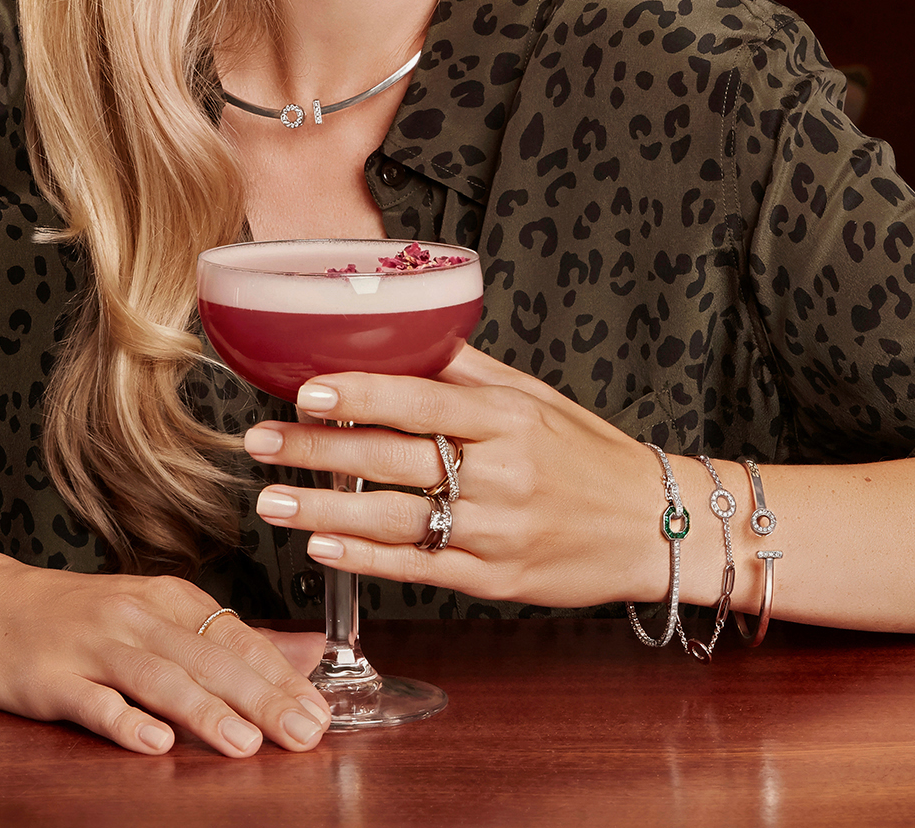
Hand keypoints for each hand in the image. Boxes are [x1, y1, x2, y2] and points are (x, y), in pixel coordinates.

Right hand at [0, 557, 330, 756]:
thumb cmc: (78, 615)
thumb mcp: (155, 613)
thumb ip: (225, 639)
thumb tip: (306, 656)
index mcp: (167, 599)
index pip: (236, 638)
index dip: (280, 677)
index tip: (319, 712)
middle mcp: (136, 617)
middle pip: (208, 659)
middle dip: (261, 699)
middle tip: (303, 734)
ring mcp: (93, 647)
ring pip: (159, 678)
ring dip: (205, 711)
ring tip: (246, 744)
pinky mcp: (52, 679)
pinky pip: (94, 702)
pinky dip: (125, 722)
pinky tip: (155, 744)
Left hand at [242, 344, 670, 609]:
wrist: (657, 528)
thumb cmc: (592, 456)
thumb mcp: (539, 401)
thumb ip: (471, 373)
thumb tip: (407, 335)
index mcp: (510, 419)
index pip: (422, 401)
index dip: (360, 395)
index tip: (305, 389)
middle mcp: (501, 474)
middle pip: (394, 459)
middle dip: (317, 451)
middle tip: (257, 441)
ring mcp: (496, 530)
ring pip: (396, 520)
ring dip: (325, 510)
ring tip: (270, 500)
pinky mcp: (495, 579)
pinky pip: (419, 568)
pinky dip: (366, 558)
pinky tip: (321, 547)